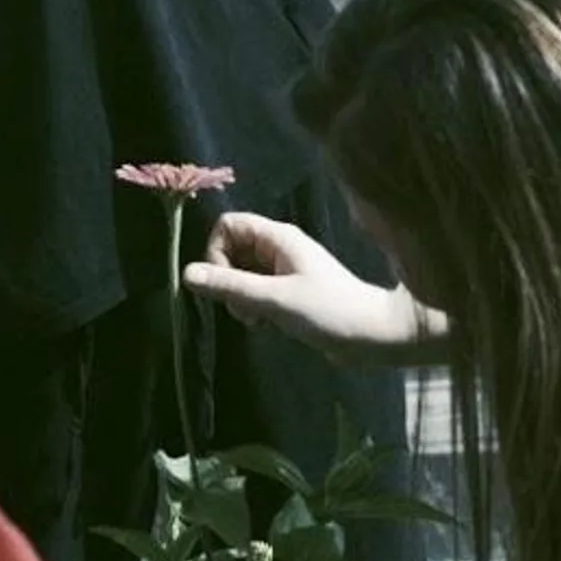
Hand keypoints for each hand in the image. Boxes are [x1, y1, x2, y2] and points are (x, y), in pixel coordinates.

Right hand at [183, 211, 446, 361]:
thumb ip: (231, 286)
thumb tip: (186, 274)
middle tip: (243, 307)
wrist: (374, 335)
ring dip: (240, 297)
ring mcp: (285, 270)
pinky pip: (257, 290)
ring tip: (257, 318)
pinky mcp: (290, 291)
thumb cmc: (330, 311)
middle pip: (231, 250)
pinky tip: (267, 324)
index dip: (216, 252)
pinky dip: (254, 306)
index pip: (227, 225)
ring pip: (242, 273)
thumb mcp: (275, 300)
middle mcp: (280, 248)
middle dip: (227, 279)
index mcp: (279, 237)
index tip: (227, 283)